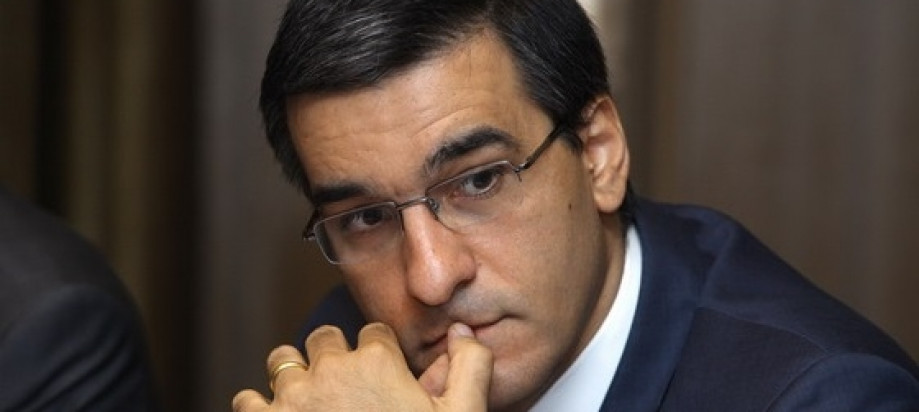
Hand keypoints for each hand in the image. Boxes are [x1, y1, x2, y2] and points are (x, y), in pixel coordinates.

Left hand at [232, 322, 492, 410]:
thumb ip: (470, 365)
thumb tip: (460, 331)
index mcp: (378, 360)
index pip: (373, 334)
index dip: (380, 355)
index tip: (382, 379)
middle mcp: (330, 369)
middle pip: (324, 339)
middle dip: (334, 357)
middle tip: (346, 392)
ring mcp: (292, 397)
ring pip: (282, 361)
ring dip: (294, 376)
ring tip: (309, 403)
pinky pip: (247, 399)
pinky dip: (260, 408)